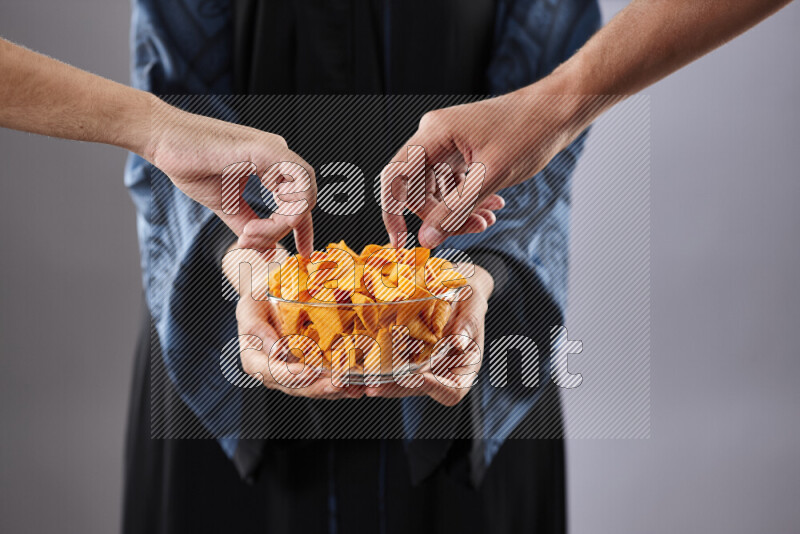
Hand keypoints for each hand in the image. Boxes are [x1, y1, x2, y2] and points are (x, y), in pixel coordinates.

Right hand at [146, 100, 316, 254]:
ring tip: (250, 233)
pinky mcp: (265, 149)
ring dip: (282, 223)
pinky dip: (282, 210)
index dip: (305, 229)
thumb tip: (267, 251)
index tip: (304, 252)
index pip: (302, 200)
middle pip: (306, 200)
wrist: (164, 140)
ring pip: (304, 194)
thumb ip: (248, 225)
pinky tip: (254, 224)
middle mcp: (280, 157)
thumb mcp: (227, 204)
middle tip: (257, 243)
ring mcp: (275, 150)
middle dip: (289, 230)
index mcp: (273, 166)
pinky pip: (294, 182)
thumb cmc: (190, 164)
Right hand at [225, 243, 362, 398]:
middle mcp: (274, 373)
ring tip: (355, 388)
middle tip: (338, 383)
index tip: (307, 372)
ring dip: (335, 390)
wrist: (271, 294)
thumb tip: (275, 349)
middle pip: (296, 386)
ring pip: (314, 388)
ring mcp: (294, 373)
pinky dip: (344, 385)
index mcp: (255, 360)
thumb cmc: (259, 298)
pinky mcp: (311, 370)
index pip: (271, 373)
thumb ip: (254, 326)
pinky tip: (360, 385)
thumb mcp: (249, 305)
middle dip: (319, 387)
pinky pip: (326, 381)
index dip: (289, 375)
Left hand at [364, 266, 493, 405]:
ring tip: (356, 379)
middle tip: (373, 386)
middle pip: (418, 389)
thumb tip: (460, 343)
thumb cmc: (468, 294)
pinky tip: (354, 361)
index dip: (435, 388)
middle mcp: (440, 373)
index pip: (452, 391)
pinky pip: (387, 365)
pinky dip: (371, 364)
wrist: (453, 285)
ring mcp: (419, 367)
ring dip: (377, 381)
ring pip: (398, 382)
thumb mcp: (473, 302)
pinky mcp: (402, 356)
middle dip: (394, 388)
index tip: (418, 376)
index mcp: (464, 369)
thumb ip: (469, 321)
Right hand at [382, 89, 579, 248]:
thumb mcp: (490, 177)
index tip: (402, 242)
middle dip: (441, 216)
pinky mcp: (461, 151)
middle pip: (417, 189)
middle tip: (474, 229)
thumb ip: (455, 210)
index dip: (392, 213)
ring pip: (437, 190)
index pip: (395, 177)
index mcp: (434, 133)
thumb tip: (426, 239)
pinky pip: (452, 183)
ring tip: (488, 219)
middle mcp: (434, 135)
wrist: (557, 110)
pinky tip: (492, 206)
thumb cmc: (529, 131)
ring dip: (458, 211)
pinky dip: (468, 199)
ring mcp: (447, 143)